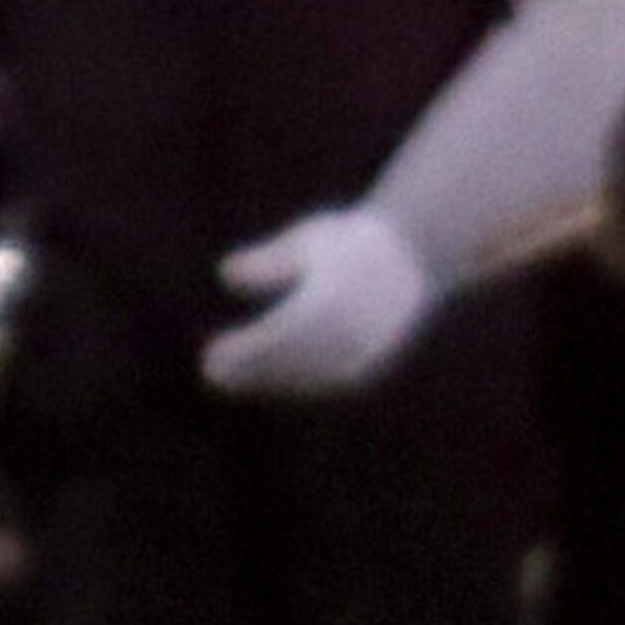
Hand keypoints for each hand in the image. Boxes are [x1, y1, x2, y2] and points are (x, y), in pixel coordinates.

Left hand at [201, 208, 435, 396]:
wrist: (414, 254)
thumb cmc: (348, 242)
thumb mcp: (306, 242)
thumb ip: (268, 262)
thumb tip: (225, 276)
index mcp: (335, 298)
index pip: (282, 334)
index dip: (247, 350)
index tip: (212, 356)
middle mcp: (353, 329)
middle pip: (293, 360)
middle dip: (252, 369)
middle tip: (210, 371)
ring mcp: (367, 349)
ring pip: (311, 375)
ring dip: (269, 380)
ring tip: (227, 378)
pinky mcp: (372, 361)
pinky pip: (330, 379)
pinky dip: (296, 382)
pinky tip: (266, 380)